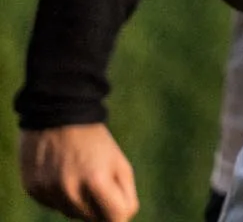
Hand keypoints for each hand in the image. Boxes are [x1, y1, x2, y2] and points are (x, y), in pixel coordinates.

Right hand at [18, 124, 137, 221]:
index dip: (120, 212)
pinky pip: (53, 205)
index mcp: (96, 181)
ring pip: (72, 213)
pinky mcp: (33, 190)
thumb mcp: (119, 163)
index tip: (119, 203)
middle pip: (92, 218)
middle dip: (99, 205)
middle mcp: (69, 190)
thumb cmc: (95, 141)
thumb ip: (125, 194)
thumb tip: (122, 219)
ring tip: (80, 174)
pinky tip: (62, 174)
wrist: (57, 116)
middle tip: (98, 180)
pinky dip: (60, 196)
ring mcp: (48, 191)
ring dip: (79, 201)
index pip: (115, 218)